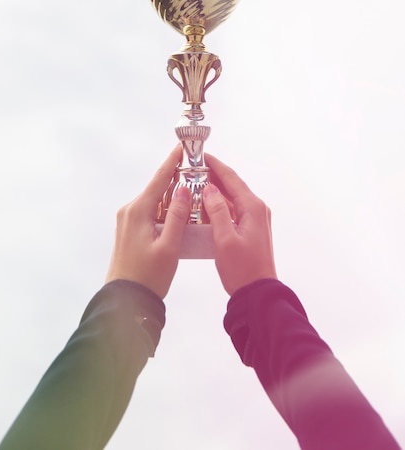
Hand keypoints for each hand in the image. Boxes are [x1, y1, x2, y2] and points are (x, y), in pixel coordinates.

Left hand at [106, 145, 190, 298]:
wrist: (125, 301)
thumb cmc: (149, 276)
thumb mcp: (169, 246)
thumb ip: (178, 216)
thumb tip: (183, 189)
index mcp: (138, 211)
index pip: (159, 179)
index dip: (172, 161)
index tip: (182, 146)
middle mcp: (130, 211)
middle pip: (157, 188)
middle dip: (176, 179)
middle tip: (197, 170)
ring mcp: (128, 221)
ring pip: (155, 201)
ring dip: (173, 196)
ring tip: (194, 191)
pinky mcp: (130, 231)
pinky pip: (151, 213)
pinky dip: (166, 210)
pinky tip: (180, 213)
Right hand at [203, 153, 276, 295]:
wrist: (257, 294)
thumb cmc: (242, 270)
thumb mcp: (224, 239)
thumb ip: (217, 210)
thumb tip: (209, 188)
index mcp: (252, 207)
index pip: (231, 178)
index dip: (215, 165)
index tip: (200, 156)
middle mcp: (257, 209)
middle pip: (232, 186)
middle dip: (213, 176)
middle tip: (192, 170)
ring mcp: (255, 220)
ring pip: (232, 198)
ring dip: (215, 192)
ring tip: (194, 186)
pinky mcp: (251, 229)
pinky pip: (233, 210)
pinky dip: (219, 206)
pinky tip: (204, 208)